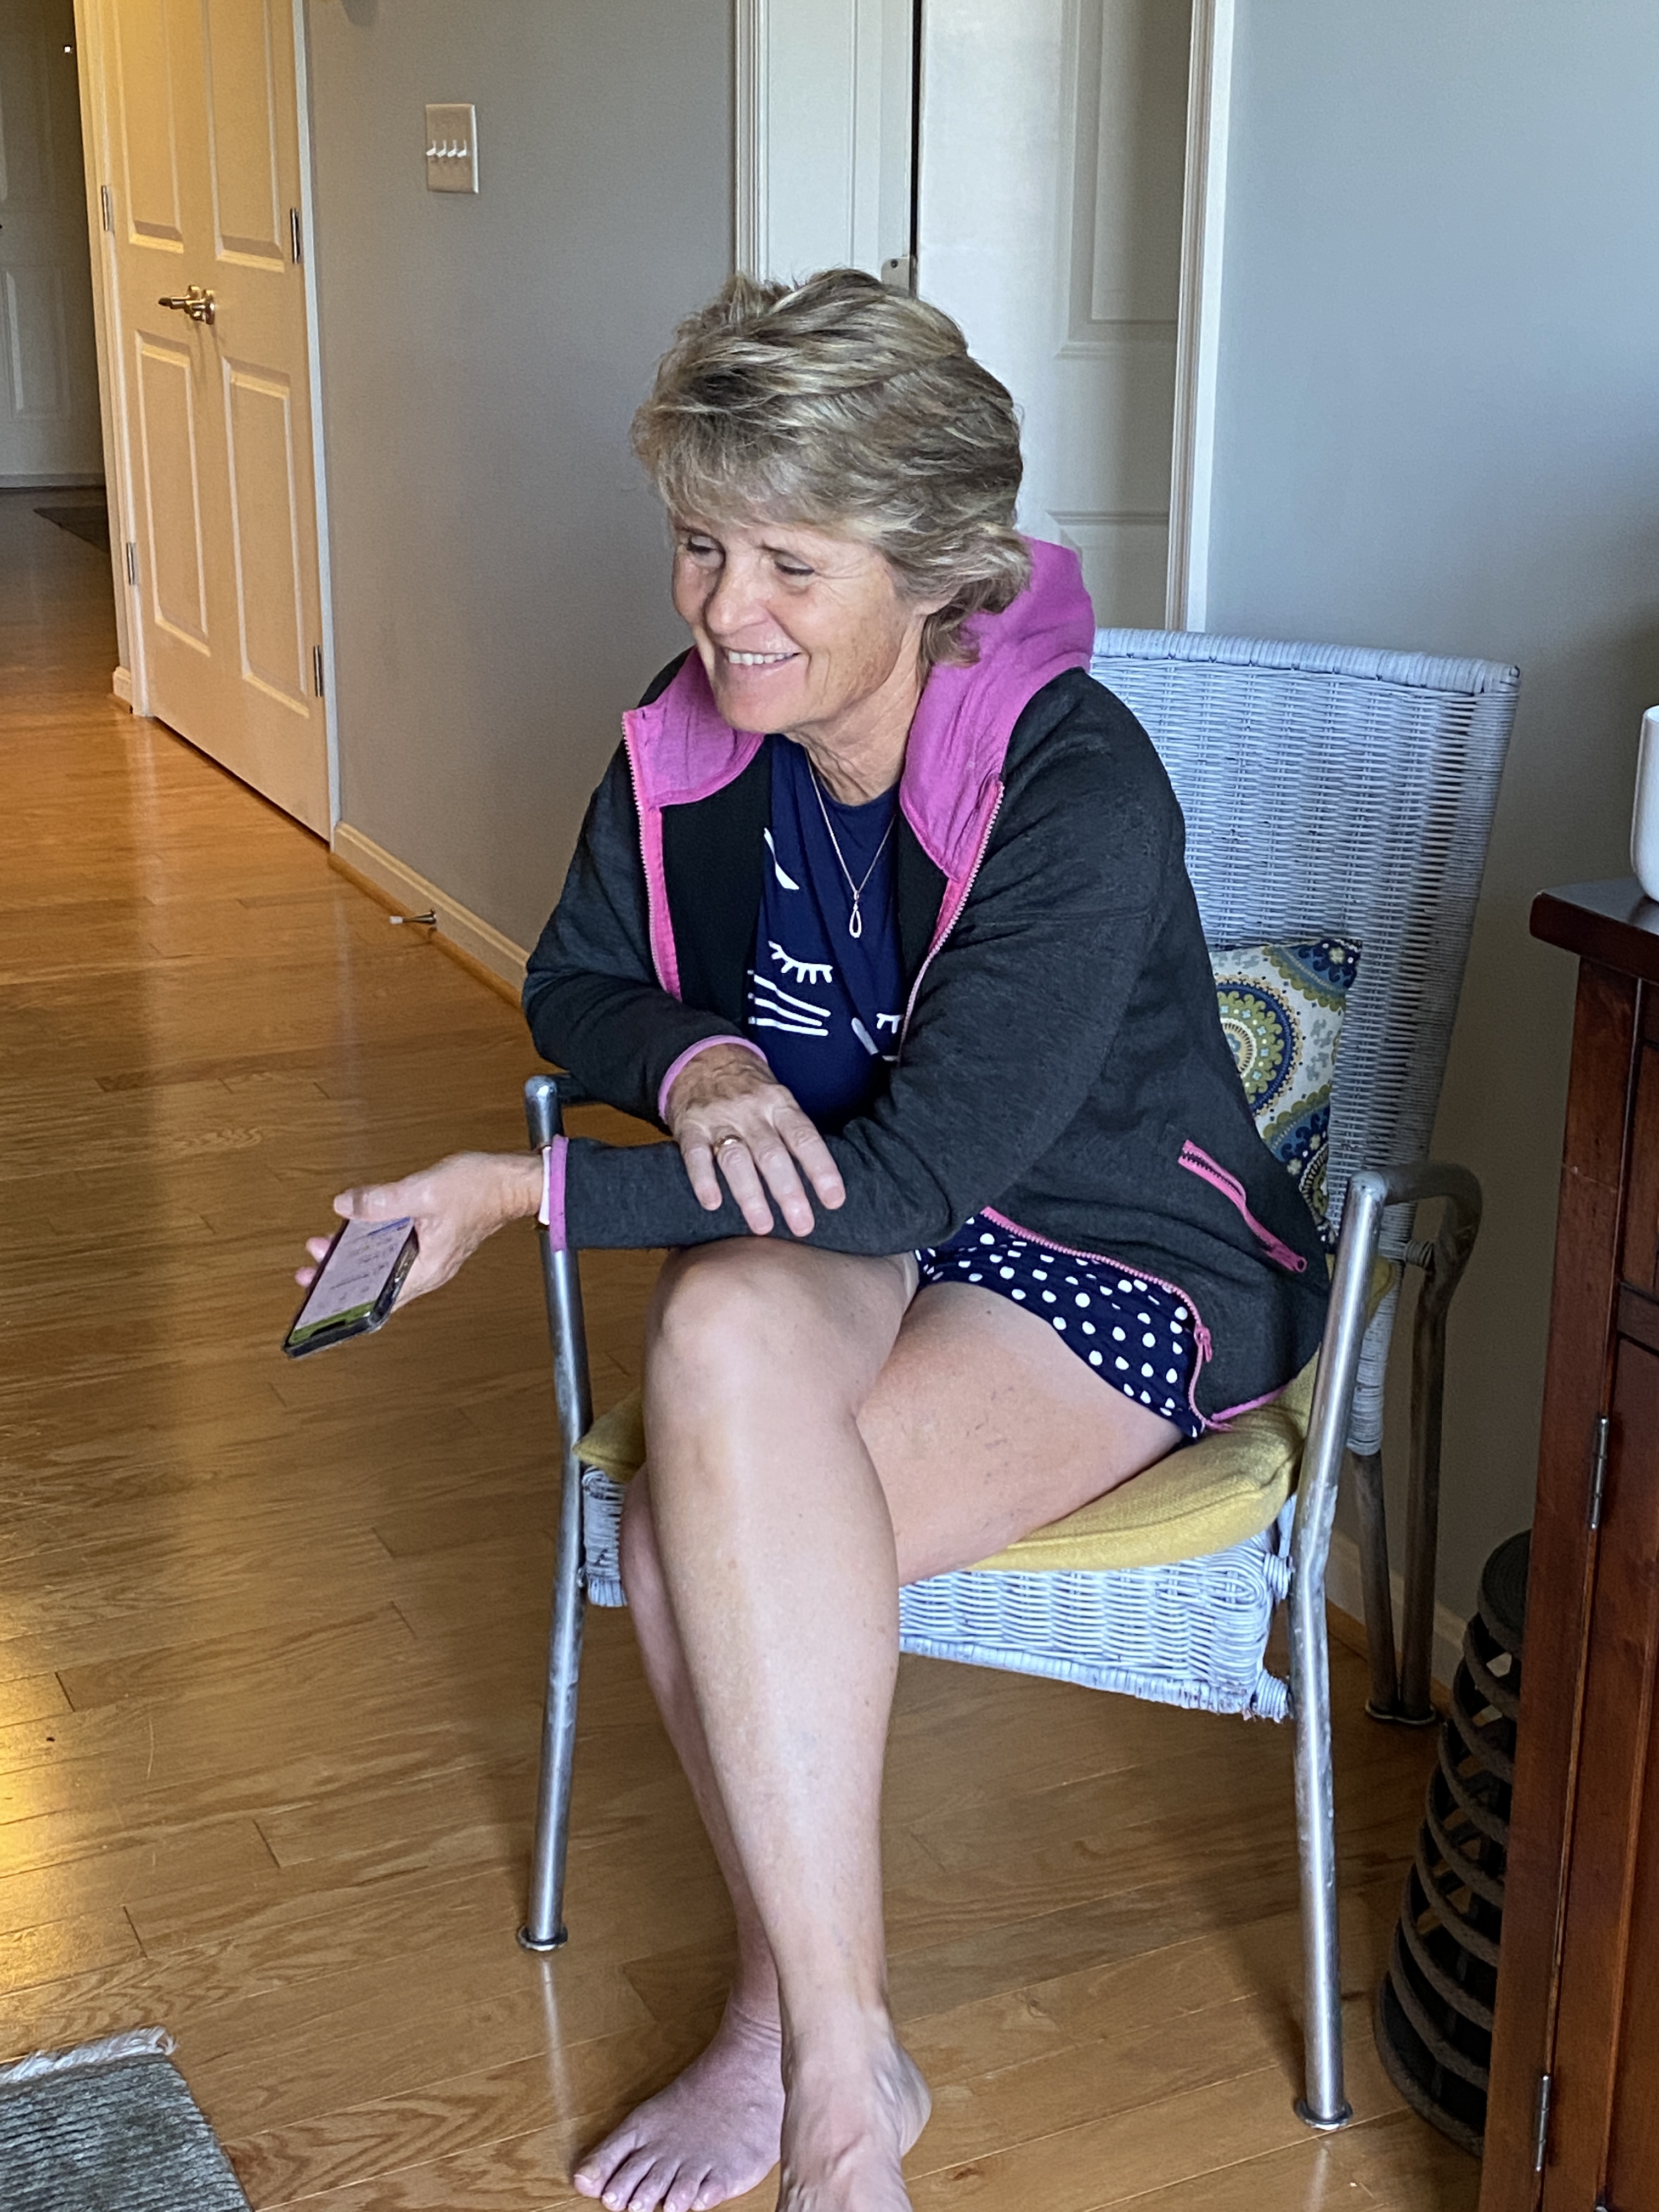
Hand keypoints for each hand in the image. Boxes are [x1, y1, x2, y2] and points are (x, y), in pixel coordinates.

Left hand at [295, 1151, 542, 1306]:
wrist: (514, 1180)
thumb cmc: (480, 1188)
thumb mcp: (423, 1191)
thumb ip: (381, 1201)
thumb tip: (345, 1206)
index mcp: (427, 1268)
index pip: (379, 1297)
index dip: (346, 1297)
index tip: (317, 1289)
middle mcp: (430, 1270)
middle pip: (378, 1284)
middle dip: (343, 1274)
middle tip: (313, 1262)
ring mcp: (434, 1257)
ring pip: (387, 1267)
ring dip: (358, 1258)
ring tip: (329, 1246)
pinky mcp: (435, 1241)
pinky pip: (399, 1252)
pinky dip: (376, 1246)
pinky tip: (363, 1232)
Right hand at [667, 1043, 844, 1235]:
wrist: (702, 1057)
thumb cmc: (750, 1089)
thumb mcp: (778, 1100)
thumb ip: (793, 1135)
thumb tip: (821, 1182)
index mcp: (780, 1104)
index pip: (805, 1138)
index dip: (821, 1169)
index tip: (834, 1201)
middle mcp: (752, 1112)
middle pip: (772, 1154)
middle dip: (788, 1192)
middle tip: (802, 1225)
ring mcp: (719, 1118)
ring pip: (736, 1158)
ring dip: (750, 1194)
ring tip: (762, 1226)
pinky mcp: (690, 1126)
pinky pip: (695, 1154)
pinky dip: (702, 1179)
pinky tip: (711, 1203)